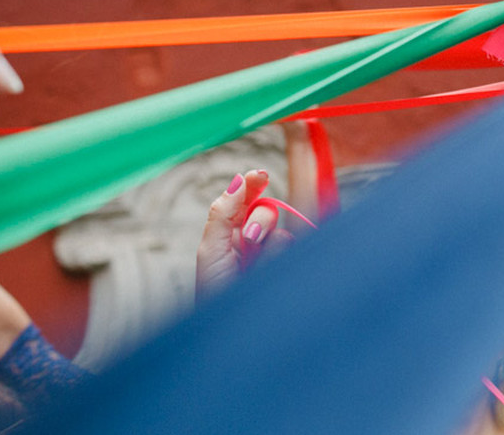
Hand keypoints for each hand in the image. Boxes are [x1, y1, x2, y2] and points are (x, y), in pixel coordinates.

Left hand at [195, 170, 290, 298]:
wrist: (236, 328)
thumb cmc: (215, 292)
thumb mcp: (211, 250)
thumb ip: (222, 213)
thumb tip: (237, 180)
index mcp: (227, 233)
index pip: (243, 200)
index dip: (252, 185)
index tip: (261, 175)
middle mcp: (250, 242)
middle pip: (266, 211)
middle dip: (260, 220)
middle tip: (252, 238)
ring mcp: (269, 257)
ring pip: (281, 233)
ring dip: (269, 247)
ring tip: (254, 269)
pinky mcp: (285, 267)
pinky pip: (291, 250)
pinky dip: (280, 257)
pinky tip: (270, 272)